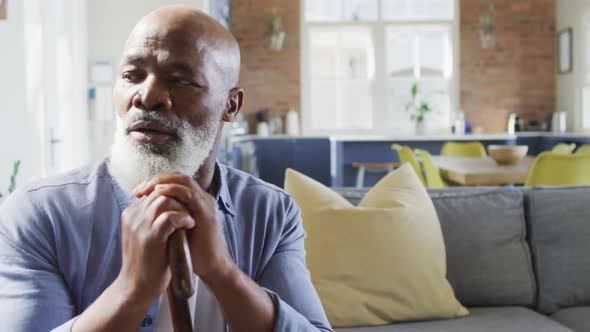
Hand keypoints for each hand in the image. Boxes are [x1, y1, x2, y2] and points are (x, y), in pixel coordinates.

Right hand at [117, 189, 194, 306]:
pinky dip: (183, 218)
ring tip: (190, 217)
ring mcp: (140, 226)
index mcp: (131, 214)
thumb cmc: (146, 261)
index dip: (172, 194)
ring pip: (164, 200)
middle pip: (159, 191)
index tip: (185, 204)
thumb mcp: (145, 234)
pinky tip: (190, 225)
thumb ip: (152, 218)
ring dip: (182, 206)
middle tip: (191, 208)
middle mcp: (133, 216)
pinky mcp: (151, 237)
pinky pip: (170, 217)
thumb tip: (170, 202)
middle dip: (179, 197)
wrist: (137, 287)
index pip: (153, 190)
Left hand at [134, 173, 234, 283]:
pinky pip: (189, 194)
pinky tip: (158, 192)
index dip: (156, 182)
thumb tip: (145, 211)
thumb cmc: (192, 253)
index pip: (176, 182)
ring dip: (162, 182)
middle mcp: (203, 199)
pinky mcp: (206, 212)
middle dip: (156, 179)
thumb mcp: (176, 230)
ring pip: (184, 181)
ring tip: (145, 188)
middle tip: (139, 188)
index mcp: (196, 202)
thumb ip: (168, 217)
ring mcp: (206, 204)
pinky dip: (172, 190)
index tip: (138, 191)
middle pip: (179, 177)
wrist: (211, 268)